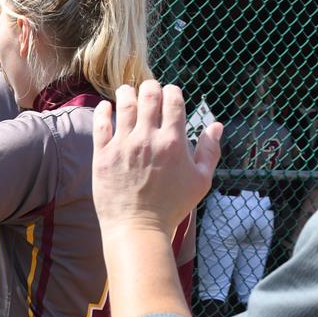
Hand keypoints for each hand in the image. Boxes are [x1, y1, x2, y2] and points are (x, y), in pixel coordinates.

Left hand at [92, 80, 222, 235]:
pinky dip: (104, 110)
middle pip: (149, 95)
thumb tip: (216, 125)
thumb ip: (210, 151)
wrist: (138, 229)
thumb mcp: (201, 181)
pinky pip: (101, 123)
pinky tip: (107, 107)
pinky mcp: (103, 155)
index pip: (173, 99)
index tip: (169, 96)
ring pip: (124, 103)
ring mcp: (124, 145)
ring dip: (127, 92)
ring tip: (127, 93)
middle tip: (149, 91)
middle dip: (150, 87)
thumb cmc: (172, 208)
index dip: (172, 92)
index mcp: (174, 142)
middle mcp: (148, 139)